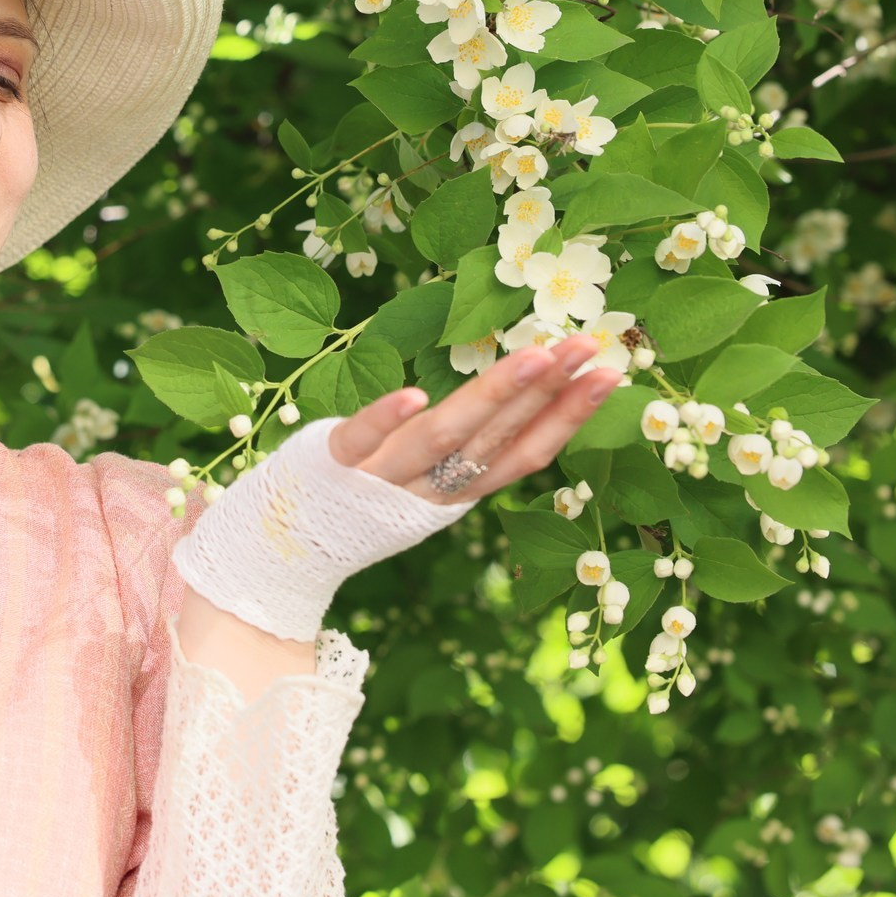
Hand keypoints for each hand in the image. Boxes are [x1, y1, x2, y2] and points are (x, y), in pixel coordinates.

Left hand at [327, 341, 622, 503]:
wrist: (284, 550)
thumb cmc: (362, 501)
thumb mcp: (425, 484)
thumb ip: (468, 448)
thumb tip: (531, 389)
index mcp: (454, 493)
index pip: (524, 455)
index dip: (568, 418)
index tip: (611, 376)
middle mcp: (426, 490)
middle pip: (493, 438)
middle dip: (547, 391)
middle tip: (589, 346)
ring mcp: (379, 479)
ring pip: (442, 437)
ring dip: (492, 397)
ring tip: (536, 356)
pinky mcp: (331, 465)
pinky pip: (361, 440)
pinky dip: (385, 420)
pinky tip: (415, 394)